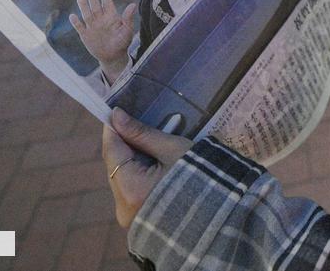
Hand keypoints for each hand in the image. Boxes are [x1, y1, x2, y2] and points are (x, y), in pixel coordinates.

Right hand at [70, 0, 135, 81]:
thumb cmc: (122, 42)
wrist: (113, 56)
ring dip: (83, 7)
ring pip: (86, 14)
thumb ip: (128, 18)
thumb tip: (133, 4)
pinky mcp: (85, 34)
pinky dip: (76, 22)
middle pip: (95, 6)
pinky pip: (79, 27)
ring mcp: (92, 26)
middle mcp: (100, 19)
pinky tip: (73, 16)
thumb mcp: (127, 30)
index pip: (107, 3)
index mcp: (111, 17)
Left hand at [103, 107, 192, 227]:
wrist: (218, 209)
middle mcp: (124, 207)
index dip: (112, 130)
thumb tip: (116, 116)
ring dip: (130, 159)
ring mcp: (128, 216)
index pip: (111, 152)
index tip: (115, 112)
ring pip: (120, 178)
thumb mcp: (172, 149)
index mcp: (132, 189)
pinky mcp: (135, 219)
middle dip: (122, 144)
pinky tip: (150, 163)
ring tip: (147, 142)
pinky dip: (135, 174)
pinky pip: (128, 190)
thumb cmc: (199, 175)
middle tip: (135, 124)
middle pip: (114, 166)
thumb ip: (142, 133)